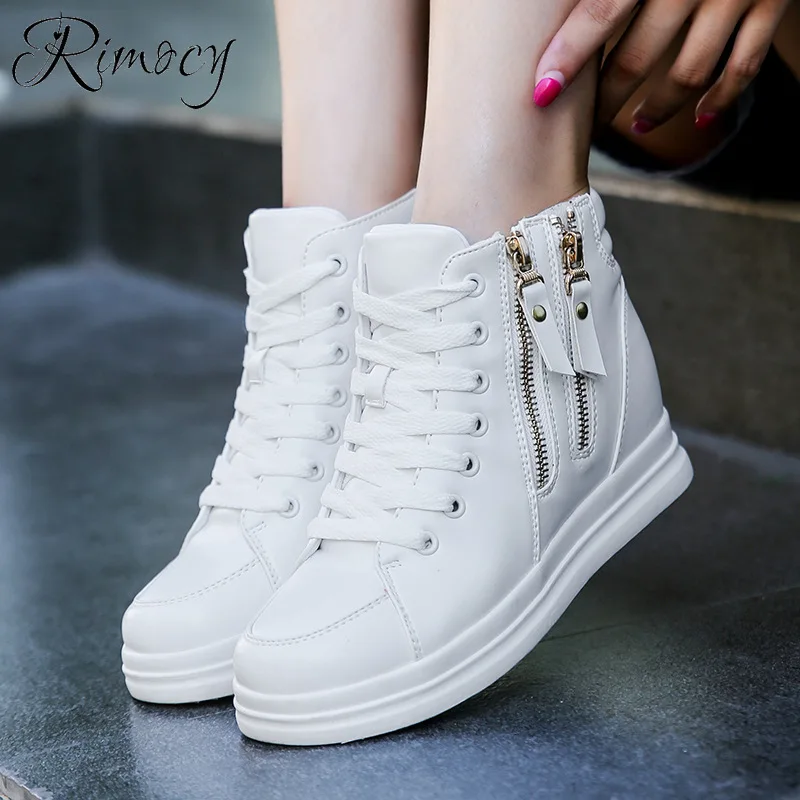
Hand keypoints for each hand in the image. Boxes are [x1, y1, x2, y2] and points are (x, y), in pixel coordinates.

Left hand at [533, 0, 790, 130]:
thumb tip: (562, 2)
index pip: (601, 13)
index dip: (569, 56)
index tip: (542, 92)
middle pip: (638, 57)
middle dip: (606, 98)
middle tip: (586, 124)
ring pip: (689, 72)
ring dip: (658, 107)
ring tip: (635, 123)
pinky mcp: (775, 0)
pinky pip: (745, 66)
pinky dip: (721, 99)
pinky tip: (700, 119)